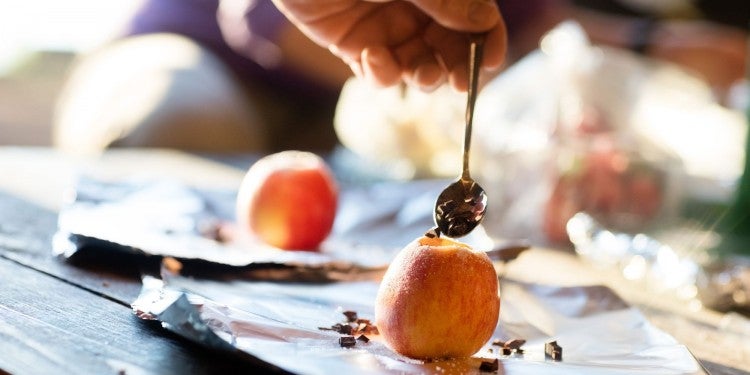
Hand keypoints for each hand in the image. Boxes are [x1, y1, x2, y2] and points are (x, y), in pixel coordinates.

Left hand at [271, 0, 506, 90]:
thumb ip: (445, 0)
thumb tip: (484, 23)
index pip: (472, 12)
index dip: (486, 36)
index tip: (491, 60)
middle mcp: (415, 5)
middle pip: (450, 44)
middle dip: (456, 64)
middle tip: (458, 82)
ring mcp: (385, 26)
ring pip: (418, 63)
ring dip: (423, 75)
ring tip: (419, 75)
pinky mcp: (355, 45)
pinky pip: (380, 71)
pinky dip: (382, 74)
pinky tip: (373, 60)